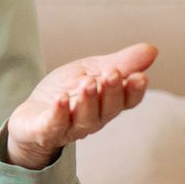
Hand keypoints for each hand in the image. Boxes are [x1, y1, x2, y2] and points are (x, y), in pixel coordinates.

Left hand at [4, 43, 156, 168]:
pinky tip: (61, 99)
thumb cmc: (66, 92)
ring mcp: (70, 128)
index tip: (140, 77)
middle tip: (113, 74)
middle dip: (112, 92)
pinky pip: (54, 126)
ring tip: (88, 83)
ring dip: (88, 101)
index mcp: (107, 103)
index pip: (128, 100)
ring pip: (85, 119)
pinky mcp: (46, 132)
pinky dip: (58, 113)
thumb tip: (152, 50)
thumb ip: (120, 63)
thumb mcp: (92, 70)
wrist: (31, 116)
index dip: (135, 91)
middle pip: (108, 110)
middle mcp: (93, 119)